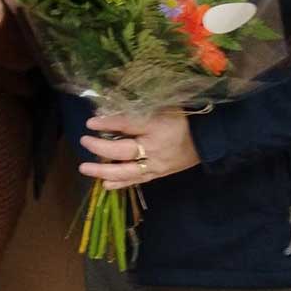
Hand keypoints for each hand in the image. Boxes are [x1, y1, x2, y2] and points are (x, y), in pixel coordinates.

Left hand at [78, 112, 200, 189]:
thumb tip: (110, 105)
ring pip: (127, 171)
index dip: (108, 124)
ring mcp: (157, 164)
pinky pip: (137, 180)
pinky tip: (104, 184)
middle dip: (101, 148)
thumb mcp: (162, 105)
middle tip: (84, 141)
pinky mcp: (159, 174)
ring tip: (84, 168)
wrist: (207, 139)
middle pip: (124, 151)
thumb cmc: (182, 117)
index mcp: (156, 126)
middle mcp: (155, 148)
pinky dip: (120, 183)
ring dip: (104, 171)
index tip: (90, 122)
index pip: (127, 125)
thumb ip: (138, 107)